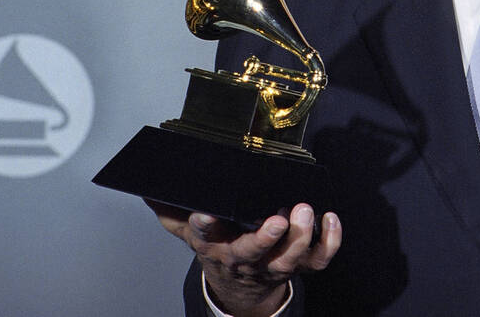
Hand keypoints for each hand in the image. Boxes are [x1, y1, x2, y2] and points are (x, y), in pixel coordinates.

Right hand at [147, 200, 340, 316]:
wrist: (241, 288)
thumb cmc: (221, 249)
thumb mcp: (192, 233)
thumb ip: (173, 212)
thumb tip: (148, 191)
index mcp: (216, 245)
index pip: (206, 234)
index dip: (206, 225)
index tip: (206, 212)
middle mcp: (245, 258)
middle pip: (253, 253)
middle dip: (265, 238)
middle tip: (278, 217)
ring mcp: (274, 263)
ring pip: (288, 258)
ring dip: (300, 237)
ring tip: (305, 211)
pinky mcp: (300, 265)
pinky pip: (318, 259)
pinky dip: (329, 242)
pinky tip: (330, 219)